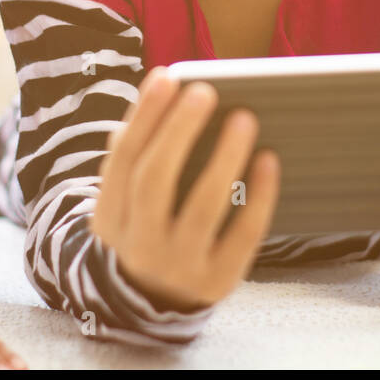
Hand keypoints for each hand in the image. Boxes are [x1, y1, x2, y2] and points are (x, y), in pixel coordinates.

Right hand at [90, 68, 280, 309]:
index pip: (123, 160)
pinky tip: (269, 159)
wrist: (153, 303)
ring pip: (202, 208)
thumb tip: (156, 87)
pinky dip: (257, 197)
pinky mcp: (218, 280)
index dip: (144, 117)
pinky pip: (242, 235)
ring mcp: (179, 266)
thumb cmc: (146, 226)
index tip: (166, 76)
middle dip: (178, 132)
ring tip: (245, 118)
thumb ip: (135, 148)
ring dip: (224, 159)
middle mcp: (139, 243)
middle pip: (154, 182)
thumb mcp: (125, 199)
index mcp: (110, 216)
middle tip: (204, 91)